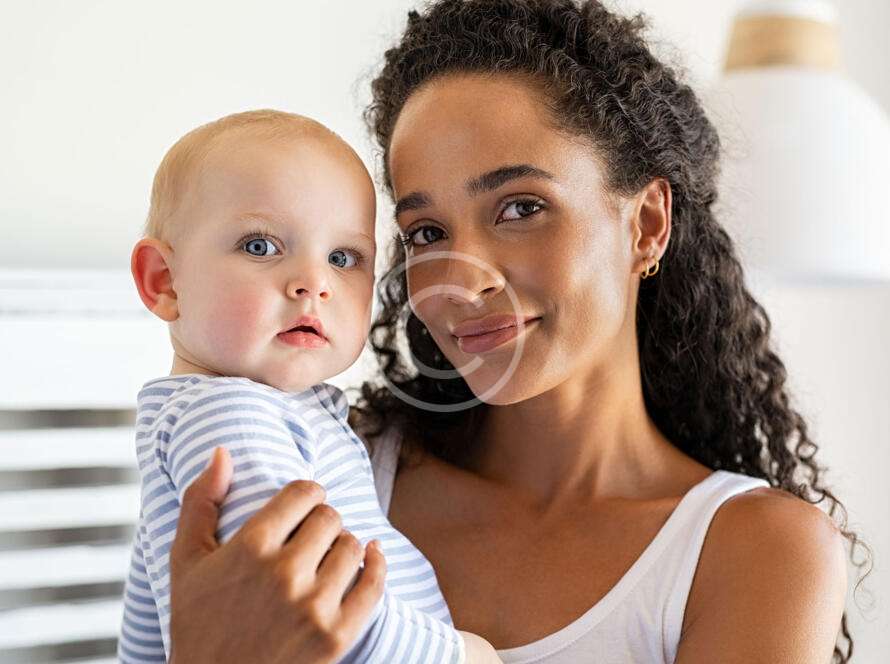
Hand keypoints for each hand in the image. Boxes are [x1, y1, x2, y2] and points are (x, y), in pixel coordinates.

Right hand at [168, 446, 385, 663]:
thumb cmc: (197, 624)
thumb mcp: (185, 562)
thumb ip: (200, 502)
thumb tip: (222, 452)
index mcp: (250, 547)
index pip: (304, 492)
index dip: (307, 494)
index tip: (304, 505)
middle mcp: (284, 573)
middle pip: (330, 517)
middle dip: (322, 521)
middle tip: (312, 536)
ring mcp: (313, 606)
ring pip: (353, 545)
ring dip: (344, 545)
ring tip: (327, 557)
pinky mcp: (336, 635)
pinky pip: (374, 584)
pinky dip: (378, 564)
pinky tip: (371, 557)